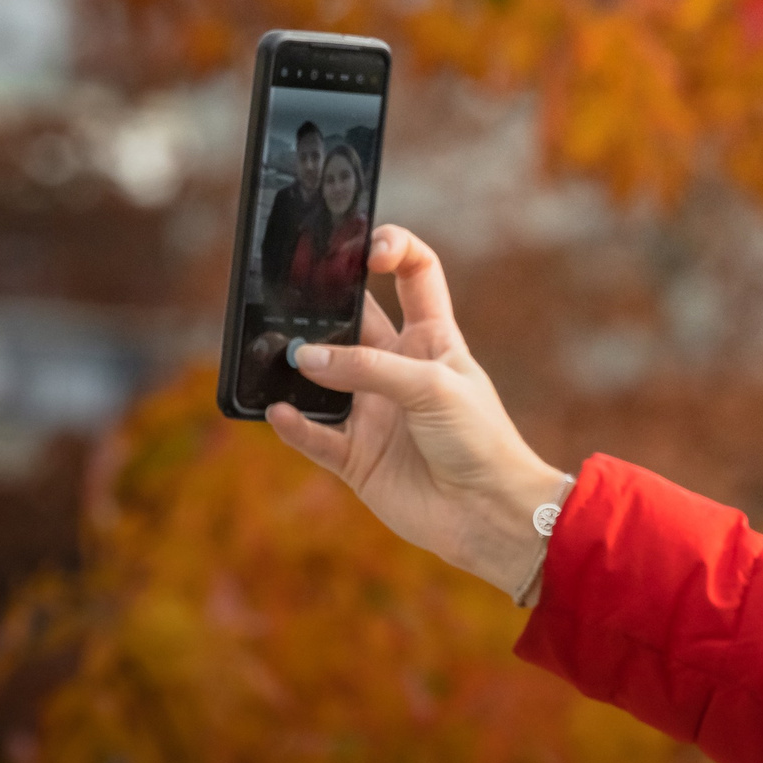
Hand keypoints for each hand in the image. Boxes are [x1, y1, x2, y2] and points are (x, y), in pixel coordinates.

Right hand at [268, 225, 567, 597]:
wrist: (491, 514)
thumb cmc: (480, 439)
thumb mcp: (432, 386)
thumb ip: (369, 367)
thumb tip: (304, 358)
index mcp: (431, 337)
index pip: (414, 274)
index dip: (394, 249)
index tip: (368, 250)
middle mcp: (397, 369)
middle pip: (352, 320)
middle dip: (321, 302)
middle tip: (286, 289)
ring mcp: (375, 412)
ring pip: (322, 380)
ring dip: (297, 368)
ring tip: (271, 353)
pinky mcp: (358, 458)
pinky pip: (315, 437)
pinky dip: (293, 425)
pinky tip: (276, 411)